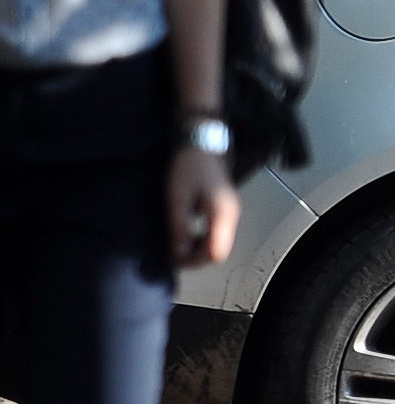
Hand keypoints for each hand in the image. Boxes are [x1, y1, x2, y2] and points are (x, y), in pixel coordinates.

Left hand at [169, 144, 238, 268]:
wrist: (202, 141)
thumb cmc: (189, 166)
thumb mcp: (178, 197)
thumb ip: (179, 226)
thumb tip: (178, 253)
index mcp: (223, 215)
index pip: (215, 253)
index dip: (195, 261)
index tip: (174, 260)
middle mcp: (232, 216)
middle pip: (219, 250)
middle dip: (196, 257)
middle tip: (172, 254)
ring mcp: (231, 211)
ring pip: (218, 241)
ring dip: (198, 248)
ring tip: (176, 244)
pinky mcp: (226, 206)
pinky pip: (217, 231)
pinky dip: (202, 237)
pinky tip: (186, 231)